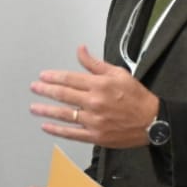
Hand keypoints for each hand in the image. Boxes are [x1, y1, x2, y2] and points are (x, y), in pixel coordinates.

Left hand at [29, 45, 158, 148]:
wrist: (152, 122)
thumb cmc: (137, 97)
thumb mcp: (119, 73)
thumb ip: (95, 64)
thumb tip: (81, 50)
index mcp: (99, 85)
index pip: (70, 79)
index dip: (53, 77)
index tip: (42, 76)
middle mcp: (94, 102)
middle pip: (63, 95)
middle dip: (45, 90)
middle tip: (34, 88)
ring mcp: (93, 120)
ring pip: (64, 114)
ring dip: (46, 110)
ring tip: (34, 108)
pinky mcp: (95, 135)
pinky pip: (71, 133)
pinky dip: (57, 130)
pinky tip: (46, 126)